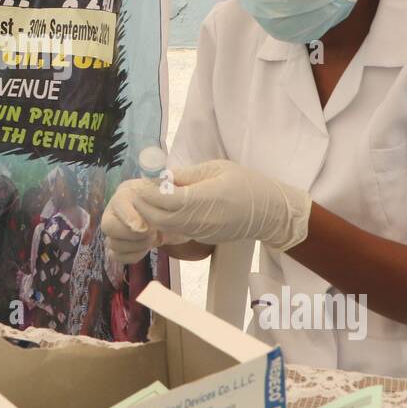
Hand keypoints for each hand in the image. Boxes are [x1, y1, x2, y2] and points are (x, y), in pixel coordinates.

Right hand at [101, 178, 182, 264]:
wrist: (173, 218)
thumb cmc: (170, 201)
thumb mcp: (174, 187)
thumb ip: (171, 183)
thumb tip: (168, 179)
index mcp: (125, 193)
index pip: (118, 203)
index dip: (129, 217)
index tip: (144, 228)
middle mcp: (114, 210)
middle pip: (107, 226)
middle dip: (131, 234)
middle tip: (151, 232)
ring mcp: (114, 230)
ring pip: (113, 244)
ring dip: (136, 245)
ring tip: (153, 237)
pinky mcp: (119, 246)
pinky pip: (117, 256)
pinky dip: (133, 255)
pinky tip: (146, 248)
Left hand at [132, 160, 311, 252]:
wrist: (269, 212)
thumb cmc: (246, 183)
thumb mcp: (217, 168)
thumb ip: (188, 174)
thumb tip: (161, 176)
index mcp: (207, 198)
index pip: (168, 201)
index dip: (150, 194)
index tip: (140, 185)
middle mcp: (203, 220)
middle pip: (162, 219)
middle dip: (144, 208)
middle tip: (137, 194)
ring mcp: (203, 232)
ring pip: (167, 228)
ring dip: (153, 215)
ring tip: (147, 200)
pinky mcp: (203, 238)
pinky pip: (178, 231)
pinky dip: (165, 221)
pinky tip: (163, 209)